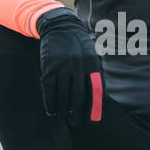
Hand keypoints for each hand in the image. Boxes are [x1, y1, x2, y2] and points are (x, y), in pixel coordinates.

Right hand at [36, 8, 103, 125]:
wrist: (60, 26)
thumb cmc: (79, 44)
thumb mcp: (92, 55)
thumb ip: (96, 73)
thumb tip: (100, 95)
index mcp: (92, 65)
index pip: (95, 91)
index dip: (95, 108)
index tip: (93, 121)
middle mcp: (79, 67)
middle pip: (79, 96)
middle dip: (78, 113)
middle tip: (76, 123)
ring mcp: (63, 67)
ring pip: (63, 94)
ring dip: (63, 110)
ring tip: (63, 119)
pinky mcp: (50, 67)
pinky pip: (49, 89)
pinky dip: (50, 102)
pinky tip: (51, 111)